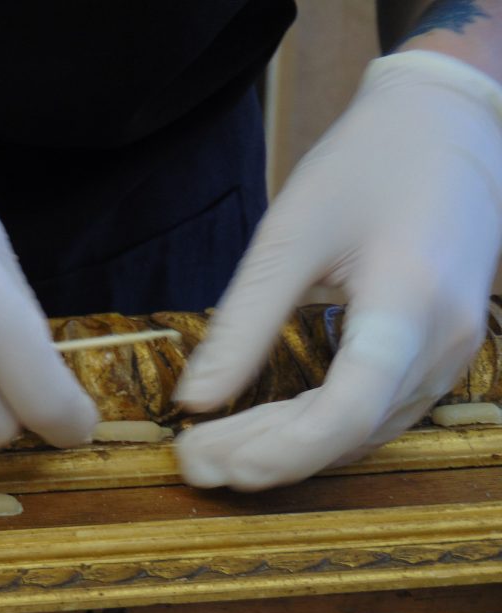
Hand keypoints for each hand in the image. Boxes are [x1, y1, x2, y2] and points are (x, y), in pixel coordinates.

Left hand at [175, 51, 501, 489]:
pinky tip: (267, 427)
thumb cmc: (367, 162)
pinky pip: (376, 410)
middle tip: (189, 462)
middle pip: (347, 432)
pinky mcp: (441, 349)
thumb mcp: (289, 234)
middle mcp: (444, 342)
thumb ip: (242, 322)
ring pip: (362, 430)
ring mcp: (451, 351)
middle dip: (263, 457)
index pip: (343, 413)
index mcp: (410, 305)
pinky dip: (318, 427)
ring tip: (214, 449)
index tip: (202, 456)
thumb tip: (193, 400)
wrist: (450, 122)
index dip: (271, 452)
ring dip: (287, 449)